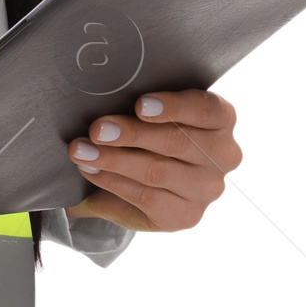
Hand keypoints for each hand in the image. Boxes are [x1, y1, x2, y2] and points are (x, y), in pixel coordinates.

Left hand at [66, 89, 239, 232]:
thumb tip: (99, 91)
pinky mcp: (187, 216)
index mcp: (221, 119)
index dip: (174, 106)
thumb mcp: (151, 114)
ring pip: (157, 171)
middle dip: (131, 133)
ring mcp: (207, 189)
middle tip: (97, 129)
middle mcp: (224, 155)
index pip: (206, 109)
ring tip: (82, 151)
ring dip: (114, 159)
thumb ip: (142, 105)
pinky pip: (145, 196)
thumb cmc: (148, 133)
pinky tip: (91, 170)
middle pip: (176, 141)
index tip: (139, 105)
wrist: (141, 181)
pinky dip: (113, 181)